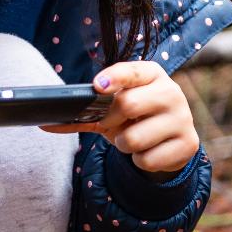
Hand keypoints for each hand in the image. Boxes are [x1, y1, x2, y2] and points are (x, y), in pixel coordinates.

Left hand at [40, 60, 198, 178]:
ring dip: (124, 145)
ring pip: (134, 139)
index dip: (115, 77)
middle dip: (112, 121)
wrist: (167, 141)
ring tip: (133, 138)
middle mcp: (171, 92)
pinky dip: (139, 161)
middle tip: (114, 124)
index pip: (132, 70)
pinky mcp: (187, 145)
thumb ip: (80, 115)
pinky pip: (146, 160)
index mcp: (151, 75)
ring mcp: (183, 118)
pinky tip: (149, 150)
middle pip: (128, 105)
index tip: (98, 85)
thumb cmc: (132, 119)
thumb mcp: (109, 112)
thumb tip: (44, 124)